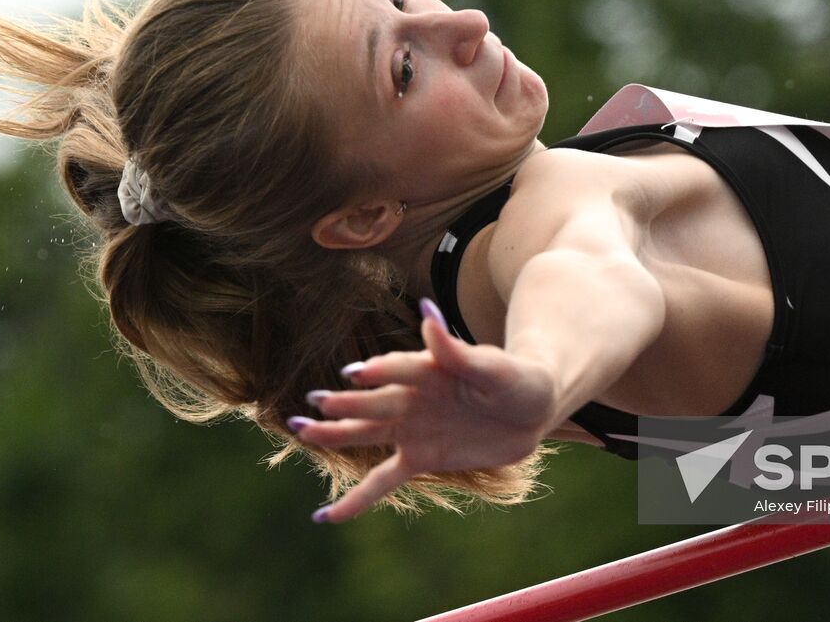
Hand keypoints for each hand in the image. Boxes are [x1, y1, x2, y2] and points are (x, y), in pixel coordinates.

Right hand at [291, 299, 558, 523]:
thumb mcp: (493, 367)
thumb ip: (457, 351)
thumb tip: (429, 314)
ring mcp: (412, 428)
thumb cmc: (515, 379)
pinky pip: (383, 480)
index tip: (357, 373)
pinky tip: (327, 516)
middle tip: (314, 403)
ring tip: (299, 431)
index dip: (381, 371)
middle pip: (374, 402)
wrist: (531, 410)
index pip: (400, 369)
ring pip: (366, 434)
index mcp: (428, 369)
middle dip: (346, 404)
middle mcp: (412, 397)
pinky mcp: (420, 456)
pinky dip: (357, 499)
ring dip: (334, 434)